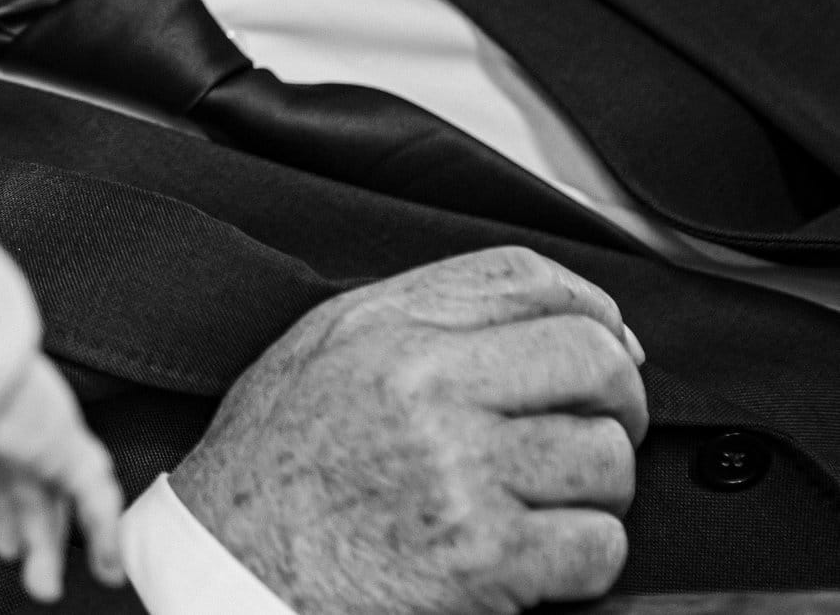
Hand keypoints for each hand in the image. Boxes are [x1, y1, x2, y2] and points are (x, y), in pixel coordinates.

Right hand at [0, 357, 126, 602]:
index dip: (5, 519)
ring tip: (94, 575)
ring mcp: (45, 437)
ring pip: (68, 496)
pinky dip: (106, 531)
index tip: (8, 550)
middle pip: (35, 494)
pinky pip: (96, 495)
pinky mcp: (66, 446)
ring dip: (76, 537)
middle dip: (38, 536)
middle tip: (40, 577)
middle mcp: (17, 432)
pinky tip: (110, 564)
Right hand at [170, 247, 646, 614]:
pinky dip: (580, 560)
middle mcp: (425, 385)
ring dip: (593, 491)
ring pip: (607, 458)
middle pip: (594, 360)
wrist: (228, 568)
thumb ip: (420, 316)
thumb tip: (556, 314)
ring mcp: (459, 470)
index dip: (593, 309)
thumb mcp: (321, 351)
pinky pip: (598, 546)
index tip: (609, 345)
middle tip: (588, 433)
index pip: (531, 279)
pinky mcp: (483, 557)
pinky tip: (529, 558)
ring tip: (538, 503)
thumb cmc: (271, 468)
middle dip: (617, 402)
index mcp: (386, 328)